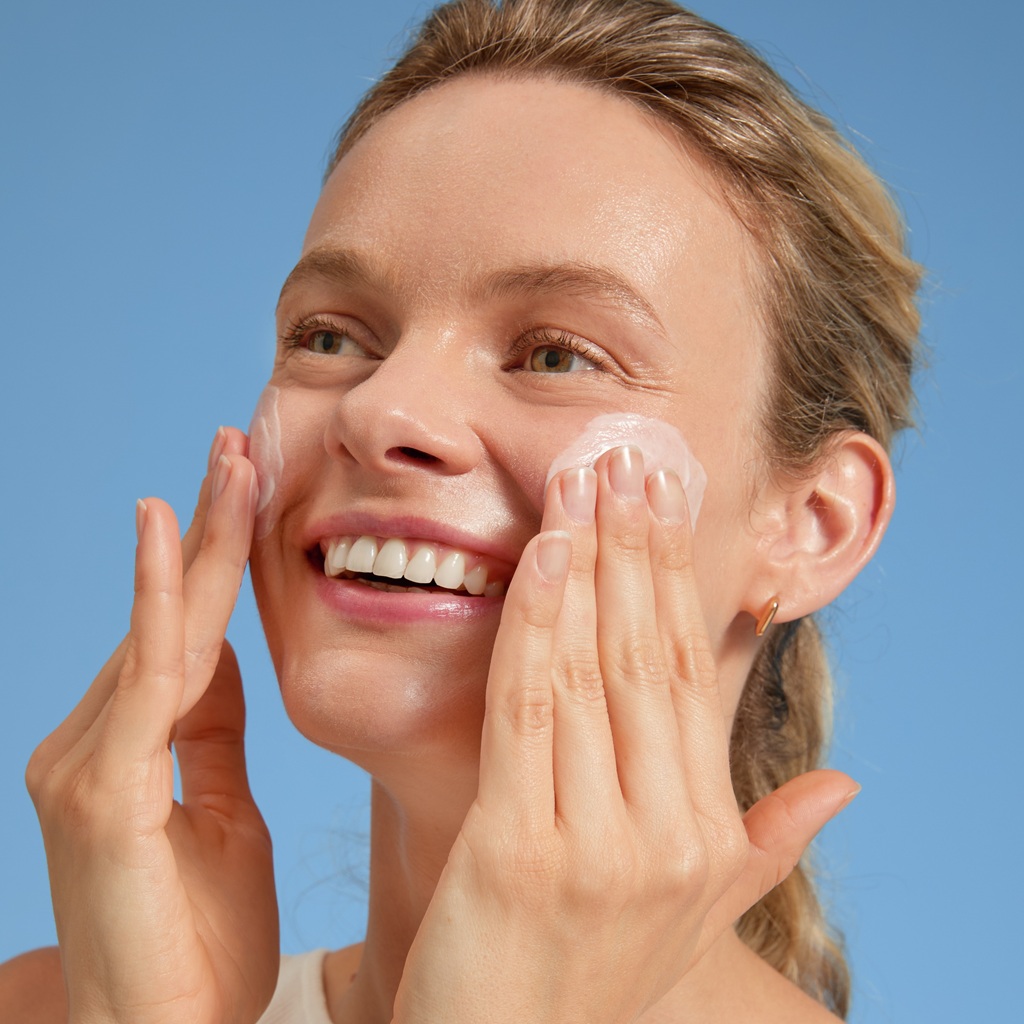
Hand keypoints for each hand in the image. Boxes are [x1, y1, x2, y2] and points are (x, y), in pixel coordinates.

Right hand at [26, 429, 278, 1023]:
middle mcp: (94, 740)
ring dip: (198, 544)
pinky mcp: (98, 788)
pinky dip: (157, 603)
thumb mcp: (222, 815)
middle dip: (210, 530)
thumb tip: (223, 661)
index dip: (216, 563)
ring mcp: (86, 761)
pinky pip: (146, 678)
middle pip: (171, 616)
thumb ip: (211, 735)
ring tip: (230, 462)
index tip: (247, 490)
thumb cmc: (197, 941)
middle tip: (240, 444)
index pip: (186, 633)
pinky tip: (169, 535)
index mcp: (133, 746)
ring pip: (162, 630)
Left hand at [393, 447, 856, 1023]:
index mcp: (704, 835)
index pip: (690, 679)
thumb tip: (843, 784)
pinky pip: (525, 714)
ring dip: (585, 564)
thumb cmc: (593, 977)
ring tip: (580, 480)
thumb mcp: (696, 914)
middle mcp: (664, 838)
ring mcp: (592, 849)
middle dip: (635, 548)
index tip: (666, 501)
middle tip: (626, 458)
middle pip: (648, 658)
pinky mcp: (515, 858)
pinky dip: (532, 627)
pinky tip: (538, 556)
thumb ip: (767, 846)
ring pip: (590, 672)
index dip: (677, 580)